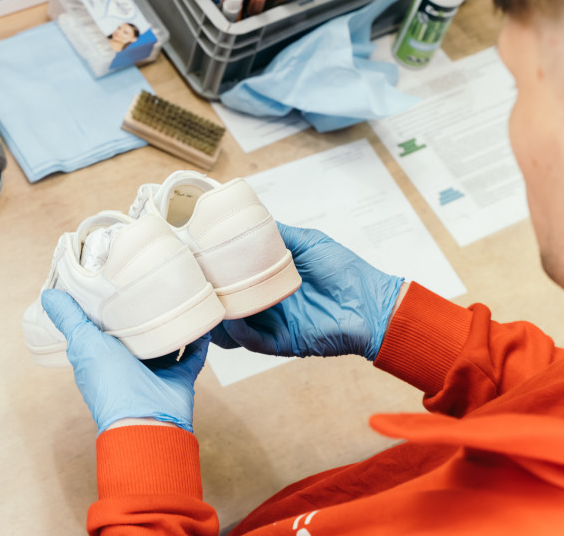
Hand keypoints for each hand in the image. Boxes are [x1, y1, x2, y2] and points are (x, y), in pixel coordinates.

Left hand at [41, 289, 208, 434]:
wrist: (145, 421)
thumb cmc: (110, 385)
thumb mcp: (84, 344)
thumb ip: (68, 319)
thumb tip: (48, 294)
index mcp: (104, 354)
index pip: (106, 325)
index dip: (110, 304)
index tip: (117, 276)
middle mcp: (129, 362)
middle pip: (138, 331)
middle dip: (144, 311)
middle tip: (154, 280)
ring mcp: (156, 370)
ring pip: (166, 339)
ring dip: (172, 321)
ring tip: (179, 294)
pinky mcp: (180, 376)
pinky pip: (193, 353)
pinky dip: (198, 337)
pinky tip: (201, 317)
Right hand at [211, 223, 404, 360]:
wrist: (373, 302)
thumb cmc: (345, 271)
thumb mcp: (307, 242)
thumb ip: (278, 234)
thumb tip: (248, 220)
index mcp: (268, 281)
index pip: (232, 279)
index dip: (213, 271)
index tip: (195, 258)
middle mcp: (265, 304)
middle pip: (225, 304)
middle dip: (207, 295)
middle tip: (191, 280)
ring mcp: (271, 324)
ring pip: (231, 327)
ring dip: (216, 316)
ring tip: (205, 299)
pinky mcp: (280, 343)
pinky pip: (251, 341)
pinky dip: (238, 330)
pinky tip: (231, 316)